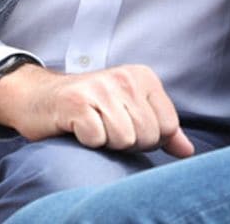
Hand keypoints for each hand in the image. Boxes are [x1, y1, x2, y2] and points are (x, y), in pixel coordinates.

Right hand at [0, 62, 193, 157]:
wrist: (41, 97)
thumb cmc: (92, 108)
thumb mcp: (132, 111)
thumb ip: (163, 130)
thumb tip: (188, 152)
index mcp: (144, 78)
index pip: (167, 126)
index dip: (150, 139)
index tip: (130, 129)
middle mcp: (125, 78)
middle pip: (147, 135)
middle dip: (129, 143)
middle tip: (107, 128)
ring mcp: (101, 88)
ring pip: (124, 139)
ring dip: (107, 143)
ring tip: (94, 127)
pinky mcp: (76, 102)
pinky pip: (97, 139)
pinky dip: (88, 142)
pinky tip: (78, 128)